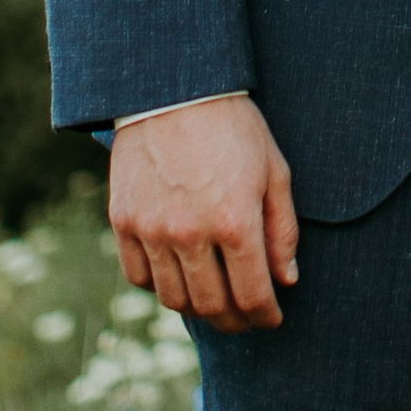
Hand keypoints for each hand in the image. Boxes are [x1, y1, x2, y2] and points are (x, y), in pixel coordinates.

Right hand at [108, 96, 297, 332]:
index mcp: (235, 221)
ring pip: (174, 299)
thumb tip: (286, 280)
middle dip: (236, 321)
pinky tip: (179, 277)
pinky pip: (139, 277)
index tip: (272, 319)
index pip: (252, 294)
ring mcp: (152, 231)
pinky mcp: (123, 223)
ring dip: (199, 309)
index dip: (265, 315)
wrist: (174, 89)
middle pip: (213, 306)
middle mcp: (191, 234)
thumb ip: (281, 230)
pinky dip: (160, 287)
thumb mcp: (274, 170)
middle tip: (246, 319)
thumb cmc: (234, 126)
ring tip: (215, 301)